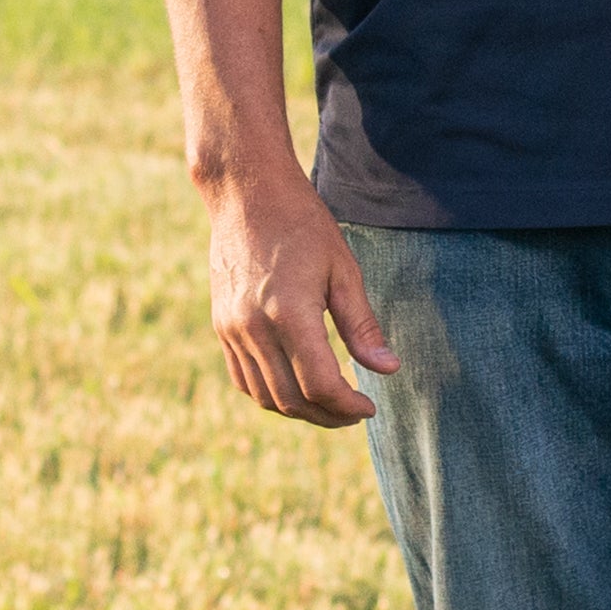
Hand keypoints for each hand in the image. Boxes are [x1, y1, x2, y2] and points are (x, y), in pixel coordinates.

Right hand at [204, 167, 395, 423]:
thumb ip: (362, 325)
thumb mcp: (343, 269)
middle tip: (354, 413)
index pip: (320, 384)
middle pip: (292, 398)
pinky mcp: (221, 326)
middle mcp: (254, 328)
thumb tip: (389, 370)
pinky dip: (271, 395)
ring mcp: (232, 329)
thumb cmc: (302, 224)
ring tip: (330, 407)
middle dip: (328, 416)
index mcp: (289, 313)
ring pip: (265, 396)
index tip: (369, 407)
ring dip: (300, 411)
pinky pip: (243, 379)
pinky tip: (296, 389)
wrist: (245, 194)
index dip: (347, 406)